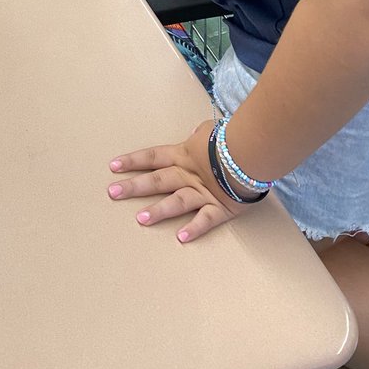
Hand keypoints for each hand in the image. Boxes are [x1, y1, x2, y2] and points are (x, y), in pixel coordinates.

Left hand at [107, 119, 251, 242]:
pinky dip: (195, 229)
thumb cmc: (232, 137)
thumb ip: (198, 136)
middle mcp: (189, 174)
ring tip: (140, 219)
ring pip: (177, 201)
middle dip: (134, 186)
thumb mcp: (210, 131)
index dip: (132, 161)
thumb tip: (195, 135)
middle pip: (157, 179)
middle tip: (112, 193)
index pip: (153, 156)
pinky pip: (206, 220)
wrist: (255, 150)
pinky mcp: (220, 207)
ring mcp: (203, 192)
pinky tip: (181, 238)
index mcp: (184, 154)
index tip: (113, 166)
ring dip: (158, 210)